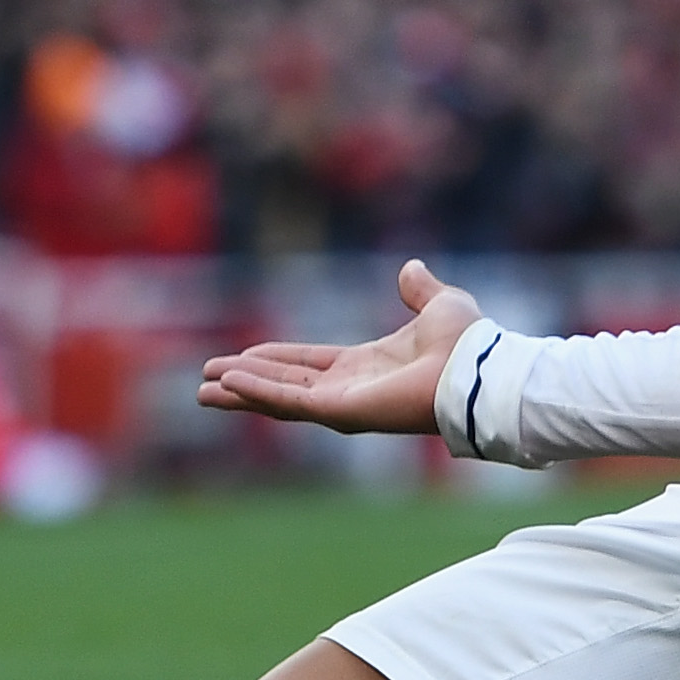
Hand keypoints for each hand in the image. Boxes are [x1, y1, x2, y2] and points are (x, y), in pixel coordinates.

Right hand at [196, 259, 484, 434]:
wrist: (478, 369)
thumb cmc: (466, 344)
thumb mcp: (438, 303)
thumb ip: (419, 288)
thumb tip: (410, 268)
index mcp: (369, 367)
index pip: (309, 366)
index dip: (275, 362)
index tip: (242, 358)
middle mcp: (351, 390)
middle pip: (284, 387)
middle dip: (245, 384)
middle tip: (206, 380)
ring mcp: (344, 404)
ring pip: (278, 400)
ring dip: (240, 393)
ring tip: (202, 390)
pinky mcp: (341, 411)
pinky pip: (289, 402)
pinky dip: (258, 392)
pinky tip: (228, 383)